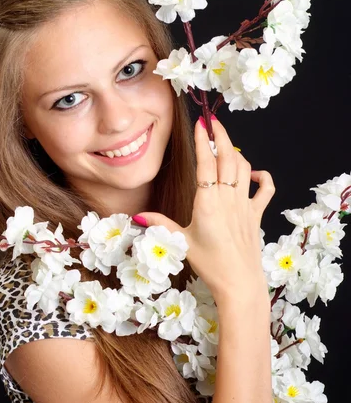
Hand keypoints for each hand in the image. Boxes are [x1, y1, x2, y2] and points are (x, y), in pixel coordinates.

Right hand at [135, 116, 275, 300]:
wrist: (238, 282)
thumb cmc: (209, 264)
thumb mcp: (181, 242)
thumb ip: (160, 224)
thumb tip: (137, 216)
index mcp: (208, 202)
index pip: (206, 163)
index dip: (203, 141)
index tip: (201, 123)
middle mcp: (228, 198)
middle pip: (228, 158)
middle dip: (221, 136)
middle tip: (213, 120)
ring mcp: (245, 205)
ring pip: (244, 168)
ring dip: (236, 151)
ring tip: (225, 142)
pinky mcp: (256, 215)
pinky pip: (265, 190)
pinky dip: (263, 177)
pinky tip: (255, 174)